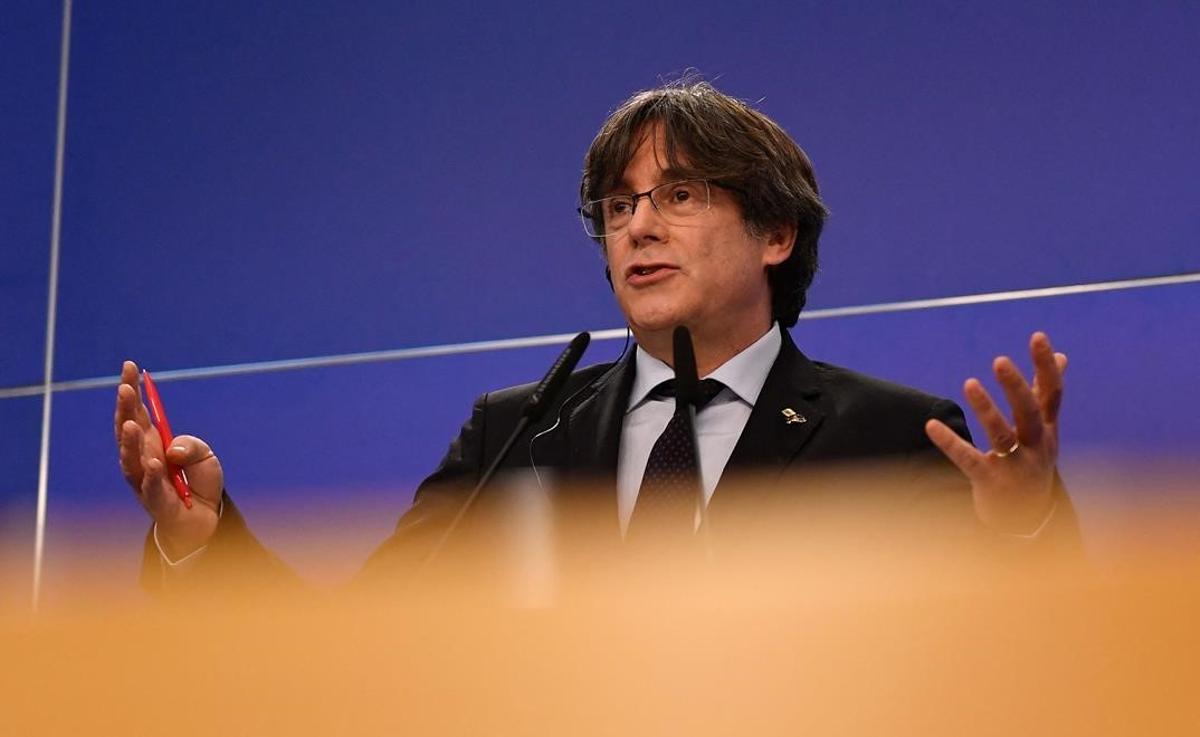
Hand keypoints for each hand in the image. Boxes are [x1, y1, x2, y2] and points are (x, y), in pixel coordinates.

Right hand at [115, 360, 222, 558]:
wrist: (205, 519)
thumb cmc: (199, 483)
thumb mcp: (205, 455)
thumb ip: (192, 446)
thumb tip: (171, 451)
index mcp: (152, 443)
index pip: (137, 412)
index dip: (132, 390)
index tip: (130, 366)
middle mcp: (143, 459)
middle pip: (127, 432)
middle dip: (125, 409)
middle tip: (125, 389)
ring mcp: (145, 481)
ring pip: (132, 460)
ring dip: (130, 442)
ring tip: (130, 423)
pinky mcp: (157, 503)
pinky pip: (151, 488)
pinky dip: (152, 475)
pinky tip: (154, 461)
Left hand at [925, 332, 1065, 533]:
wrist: (1028, 520)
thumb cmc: (1033, 464)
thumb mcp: (1045, 430)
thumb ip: (1046, 394)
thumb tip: (1061, 356)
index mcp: (1048, 430)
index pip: (1052, 393)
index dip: (1045, 366)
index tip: (1038, 336)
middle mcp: (1037, 447)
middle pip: (1030, 412)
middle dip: (1016, 386)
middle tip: (1000, 360)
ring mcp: (1016, 466)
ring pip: (1002, 435)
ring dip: (986, 409)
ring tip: (969, 383)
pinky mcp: (991, 483)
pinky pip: (969, 460)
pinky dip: (950, 443)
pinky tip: (931, 425)